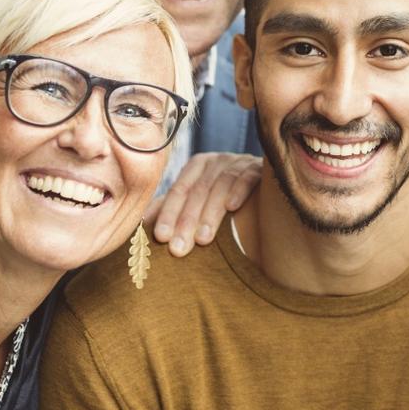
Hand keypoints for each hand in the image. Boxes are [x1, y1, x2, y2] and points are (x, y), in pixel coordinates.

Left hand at [146, 153, 261, 256]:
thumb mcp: (198, 202)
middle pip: (197, 190)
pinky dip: (239, 191)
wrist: (268, 195)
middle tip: (179, 248)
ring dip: (210, 213)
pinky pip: (247, 177)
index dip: (169, 214)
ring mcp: (240, 162)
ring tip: (202, 240)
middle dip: (186, 221)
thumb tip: (140, 223)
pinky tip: (232, 209)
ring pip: (220, 186)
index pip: (179, 190)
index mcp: (198, 166)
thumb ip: (172, 208)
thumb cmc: (226, 202)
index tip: (161, 238)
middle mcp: (217, 161)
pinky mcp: (260, 168)